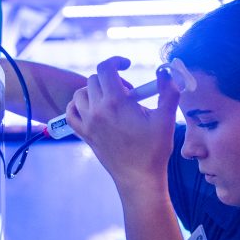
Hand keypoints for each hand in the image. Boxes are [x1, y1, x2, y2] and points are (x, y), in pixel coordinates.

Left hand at [66, 57, 180, 192]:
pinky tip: (91, 108)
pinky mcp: (85, 134)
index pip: (106, 68)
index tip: (127, 65)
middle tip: (128, 94)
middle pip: (95, 80)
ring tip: (111, 100)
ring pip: (80, 94)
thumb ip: (168, 91)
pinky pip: (71, 113)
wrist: (139, 178)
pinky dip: (77, 106)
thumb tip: (167, 72)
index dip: (116, 61)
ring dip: (94, 91)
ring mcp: (88, 123)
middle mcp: (97, 110)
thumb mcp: (166, 119)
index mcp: (116, 102)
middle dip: (112, 80)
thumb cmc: (154, 150)